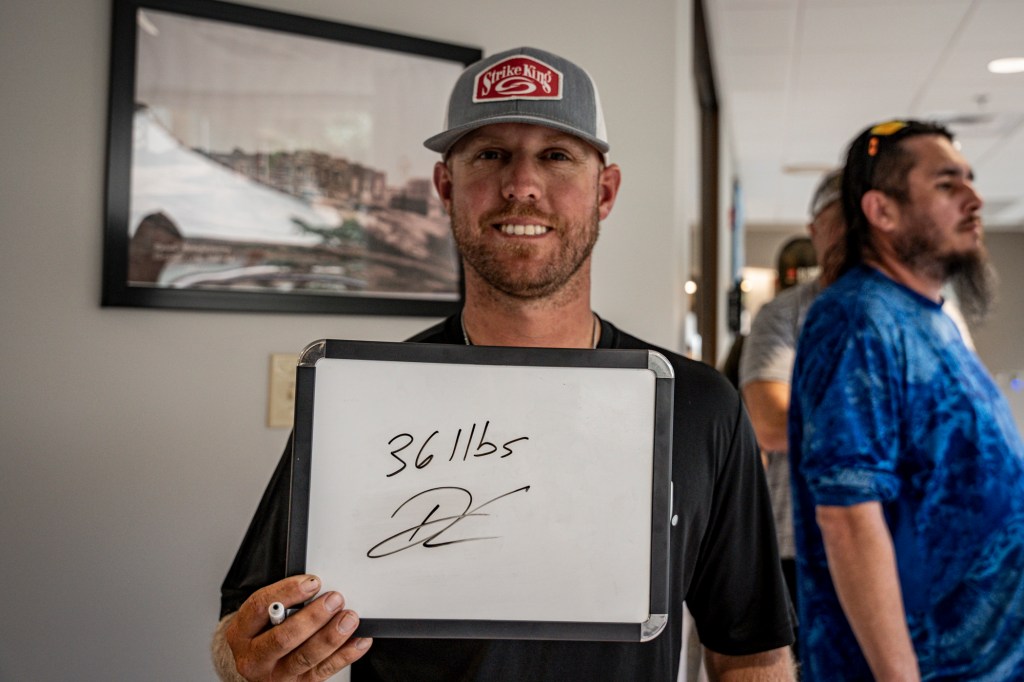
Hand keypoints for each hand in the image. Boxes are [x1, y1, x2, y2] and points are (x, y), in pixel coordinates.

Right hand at [224, 575, 371, 680]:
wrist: (257, 664)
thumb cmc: (262, 632)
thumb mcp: (261, 615)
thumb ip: (282, 603)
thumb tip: (315, 587)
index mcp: (241, 632)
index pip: (260, 608)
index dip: (288, 592)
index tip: (313, 582)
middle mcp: (255, 657)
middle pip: (284, 638)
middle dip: (313, 617)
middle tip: (335, 600)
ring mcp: (276, 675)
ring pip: (305, 657)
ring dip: (331, 636)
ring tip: (349, 619)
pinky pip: (323, 671)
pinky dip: (345, 655)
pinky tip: (358, 640)